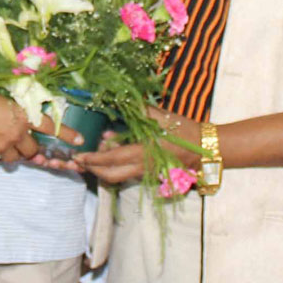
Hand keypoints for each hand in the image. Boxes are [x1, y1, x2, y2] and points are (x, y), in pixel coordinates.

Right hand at [0, 88, 80, 161]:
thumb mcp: (1, 93)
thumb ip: (13, 103)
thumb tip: (14, 105)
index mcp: (23, 114)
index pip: (52, 127)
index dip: (68, 134)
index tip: (80, 140)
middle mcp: (16, 132)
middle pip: (32, 149)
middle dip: (30, 147)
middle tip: (24, 142)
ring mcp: (2, 145)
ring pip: (16, 157)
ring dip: (14, 153)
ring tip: (6, 144)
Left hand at [74, 107, 200, 182]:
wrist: (204, 147)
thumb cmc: (183, 131)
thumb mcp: (161, 117)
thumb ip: (138, 112)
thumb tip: (117, 105)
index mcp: (142, 154)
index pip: (111, 160)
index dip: (92, 159)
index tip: (78, 156)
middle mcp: (141, 167)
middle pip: (110, 176)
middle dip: (92, 169)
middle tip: (79, 160)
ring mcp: (146, 173)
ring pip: (117, 177)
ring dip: (102, 169)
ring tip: (91, 157)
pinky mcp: (150, 173)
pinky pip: (126, 174)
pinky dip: (114, 168)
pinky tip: (111, 155)